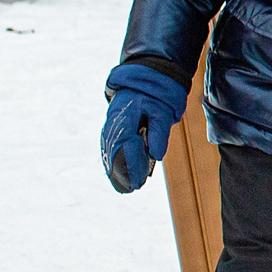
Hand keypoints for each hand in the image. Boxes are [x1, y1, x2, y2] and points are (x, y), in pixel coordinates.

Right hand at [102, 61, 186, 193]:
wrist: (140, 82)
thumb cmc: (154, 97)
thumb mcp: (162, 111)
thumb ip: (160, 133)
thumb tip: (156, 156)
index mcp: (126, 118)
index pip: (127, 146)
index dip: (132, 165)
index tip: (139, 181)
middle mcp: (113, 124)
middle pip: (115, 153)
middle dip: (123, 172)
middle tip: (133, 188)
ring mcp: (109, 127)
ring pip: (110, 153)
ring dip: (116, 170)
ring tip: (125, 187)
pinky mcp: (110, 131)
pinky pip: (110, 150)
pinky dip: (113, 163)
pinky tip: (118, 175)